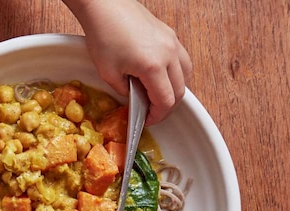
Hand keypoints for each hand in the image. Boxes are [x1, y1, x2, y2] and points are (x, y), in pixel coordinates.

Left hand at [65, 0, 192, 124]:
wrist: (105, 6)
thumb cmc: (103, 35)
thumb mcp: (108, 73)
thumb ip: (125, 91)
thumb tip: (135, 98)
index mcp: (153, 66)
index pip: (165, 101)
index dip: (158, 116)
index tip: (148, 121)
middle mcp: (169, 54)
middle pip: (180, 91)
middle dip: (167, 106)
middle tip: (152, 113)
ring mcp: (172, 42)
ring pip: (186, 75)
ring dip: (175, 89)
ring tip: (157, 96)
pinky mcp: (170, 34)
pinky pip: (181, 60)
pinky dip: (175, 73)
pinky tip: (160, 76)